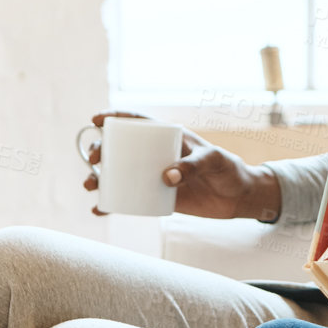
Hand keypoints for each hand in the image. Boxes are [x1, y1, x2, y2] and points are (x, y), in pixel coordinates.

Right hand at [82, 111, 279, 219]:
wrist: (237, 197)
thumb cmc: (228, 170)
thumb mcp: (214, 161)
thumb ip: (193, 165)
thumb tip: (165, 177)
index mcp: (167, 137)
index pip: (137, 122)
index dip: (114, 118)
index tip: (95, 120)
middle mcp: (155, 155)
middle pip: (120, 148)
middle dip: (100, 150)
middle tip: (93, 158)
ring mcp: (153, 176)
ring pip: (119, 175)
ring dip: (99, 178)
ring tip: (90, 184)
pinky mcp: (156, 198)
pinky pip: (129, 200)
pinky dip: (112, 204)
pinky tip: (99, 209)